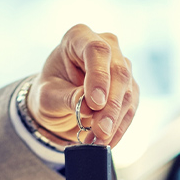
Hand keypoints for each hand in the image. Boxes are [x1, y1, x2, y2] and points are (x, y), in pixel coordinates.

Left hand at [28, 24, 138, 146]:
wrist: (58, 102)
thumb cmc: (49, 92)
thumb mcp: (48, 96)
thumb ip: (67, 97)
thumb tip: (88, 106)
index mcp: (79, 37)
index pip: (97, 50)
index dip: (99, 76)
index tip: (95, 103)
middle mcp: (106, 46)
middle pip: (118, 73)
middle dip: (110, 107)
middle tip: (100, 131)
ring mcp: (121, 66)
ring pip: (128, 93)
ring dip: (115, 121)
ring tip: (97, 141)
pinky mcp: (129, 87)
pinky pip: (130, 108)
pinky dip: (119, 128)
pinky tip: (107, 142)